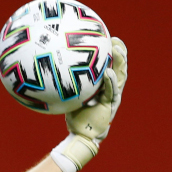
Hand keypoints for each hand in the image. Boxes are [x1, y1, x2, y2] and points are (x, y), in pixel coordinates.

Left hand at [51, 37, 128, 171]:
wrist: (81, 134)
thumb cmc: (75, 115)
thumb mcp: (72, 95)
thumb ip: (68, 82)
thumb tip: (51, 69)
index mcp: (104, 85)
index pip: (111, 65)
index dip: (113, 52)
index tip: (109, 37)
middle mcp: (111, 90)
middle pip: (120, 68)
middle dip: (121, 53)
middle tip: (116, 40)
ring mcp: (112, 97)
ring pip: (120, 77)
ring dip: (120, 63)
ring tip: (118, 50)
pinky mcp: (110, 106)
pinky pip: (111, 91)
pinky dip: (110, 81)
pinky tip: (108, 72)